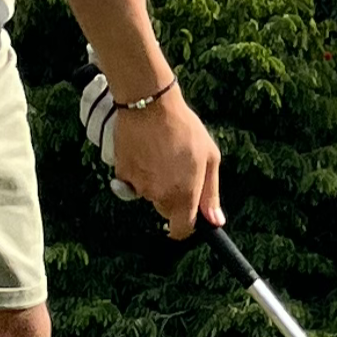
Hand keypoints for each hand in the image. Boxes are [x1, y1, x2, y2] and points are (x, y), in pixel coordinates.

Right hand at [111, 89, 222, 239]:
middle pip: (165, 210)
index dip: (186, 226)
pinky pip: (131, 181)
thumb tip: (215, 222)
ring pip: (149, 194)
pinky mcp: (122, 174)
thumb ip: (211, 194)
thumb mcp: (210, 158)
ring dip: (155, 182)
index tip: (188, 215)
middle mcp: (159, 196)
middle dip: (172, 197)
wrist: (150, 106)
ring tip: (161, 153)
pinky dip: (138, 171)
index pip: (181, 230)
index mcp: (184, 196)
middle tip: (177, 168)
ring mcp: (138, 186)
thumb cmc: (185, 129)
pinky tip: (145, 150)